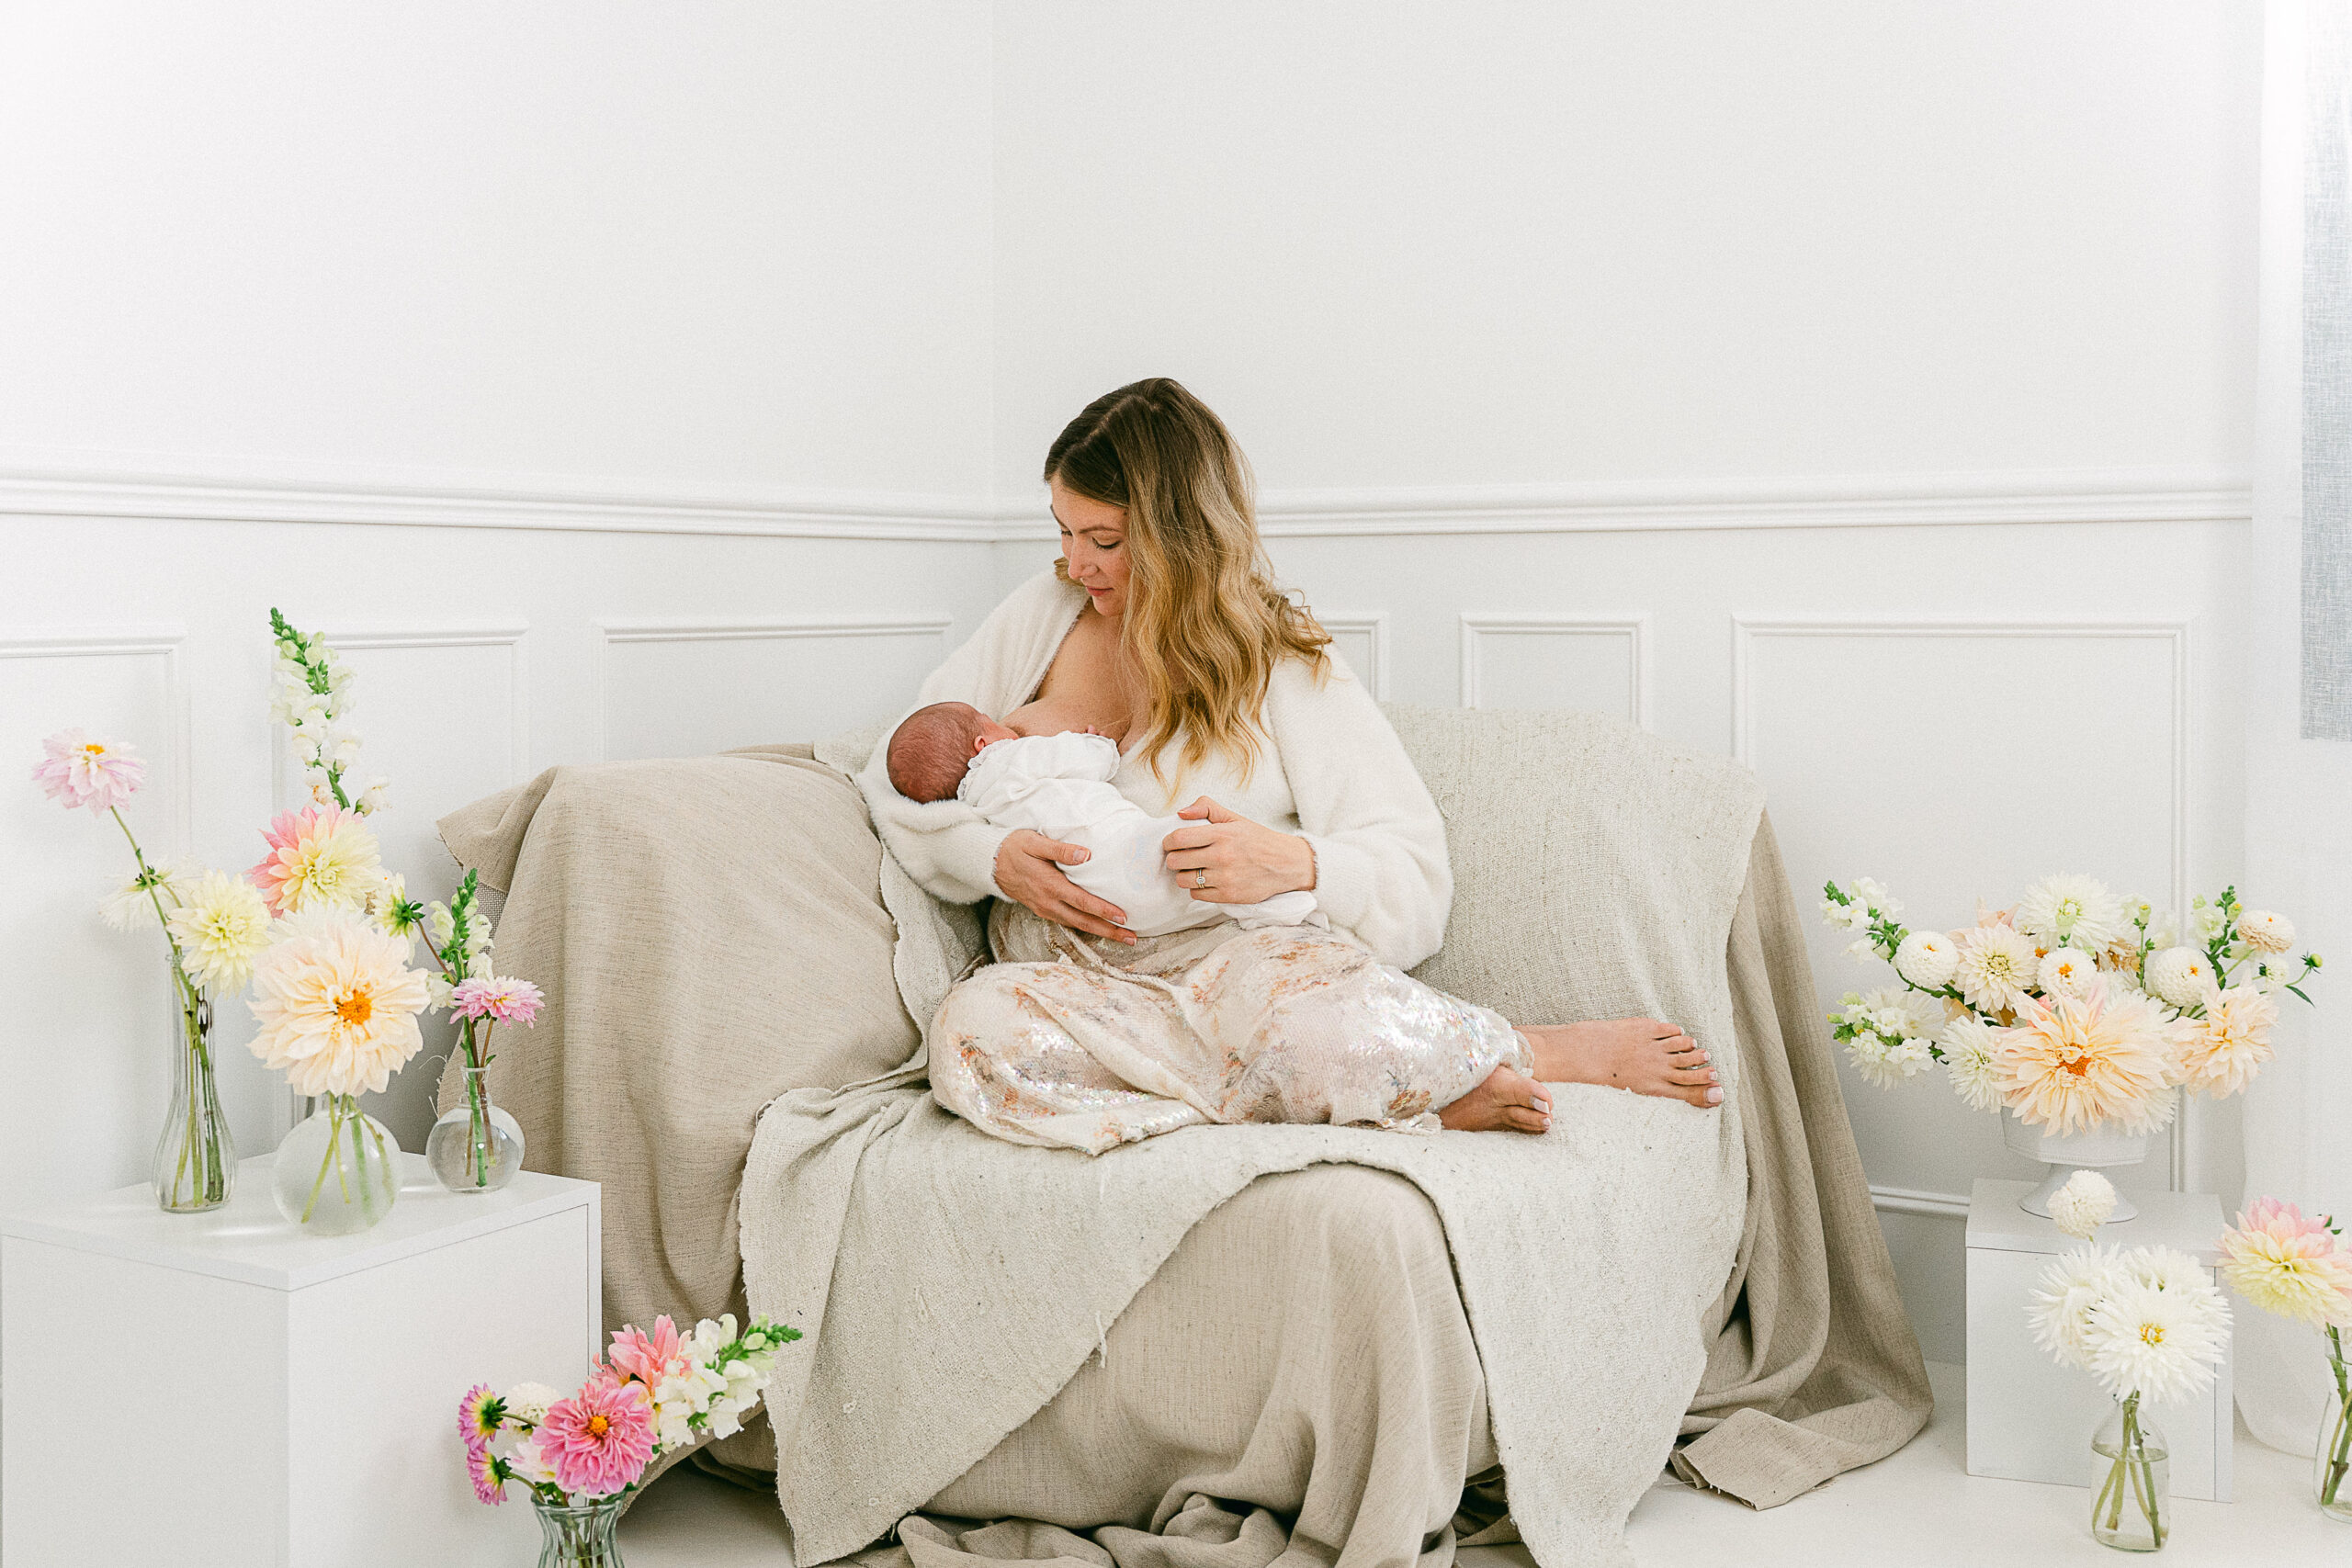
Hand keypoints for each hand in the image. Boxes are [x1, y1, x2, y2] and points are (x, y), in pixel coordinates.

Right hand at [993, 829, 1135, 943]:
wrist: (991, 863)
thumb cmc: (1014, 848)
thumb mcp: (1034, 842)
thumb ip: (1060, 849)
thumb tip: (1085, 854)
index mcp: (1050, 885)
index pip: (1082, 901)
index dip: (1103, 911)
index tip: (1123, 917)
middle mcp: (1049, 902)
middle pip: (1083, 921)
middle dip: (1109, 931)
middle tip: (1131, 938)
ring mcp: (1046, 909)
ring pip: (1077, 925)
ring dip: (1100, 932)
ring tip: (1121, 936)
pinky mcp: (1044, 910)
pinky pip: (1068, 922)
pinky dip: (1086, 927)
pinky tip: (1098, 927)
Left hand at [1161, 798, 1316, 904]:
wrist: (1286, 864)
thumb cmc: (1258, 839)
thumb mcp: (1235, 818)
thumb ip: (1207, 808)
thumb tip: (1180, 813)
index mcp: (1222, 834)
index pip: (1178, 838)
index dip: (1168, 842)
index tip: (1171, 844)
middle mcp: (1222, 856)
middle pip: (1176, 861)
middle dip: (1174, 858)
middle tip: (1180, 857)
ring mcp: (1225, 878)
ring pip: (1183, 880)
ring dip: (1184, 875)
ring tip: (1193, 869)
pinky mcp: (1229, 895)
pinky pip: (1196, 894)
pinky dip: (1196, 888)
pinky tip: (1205, 880)